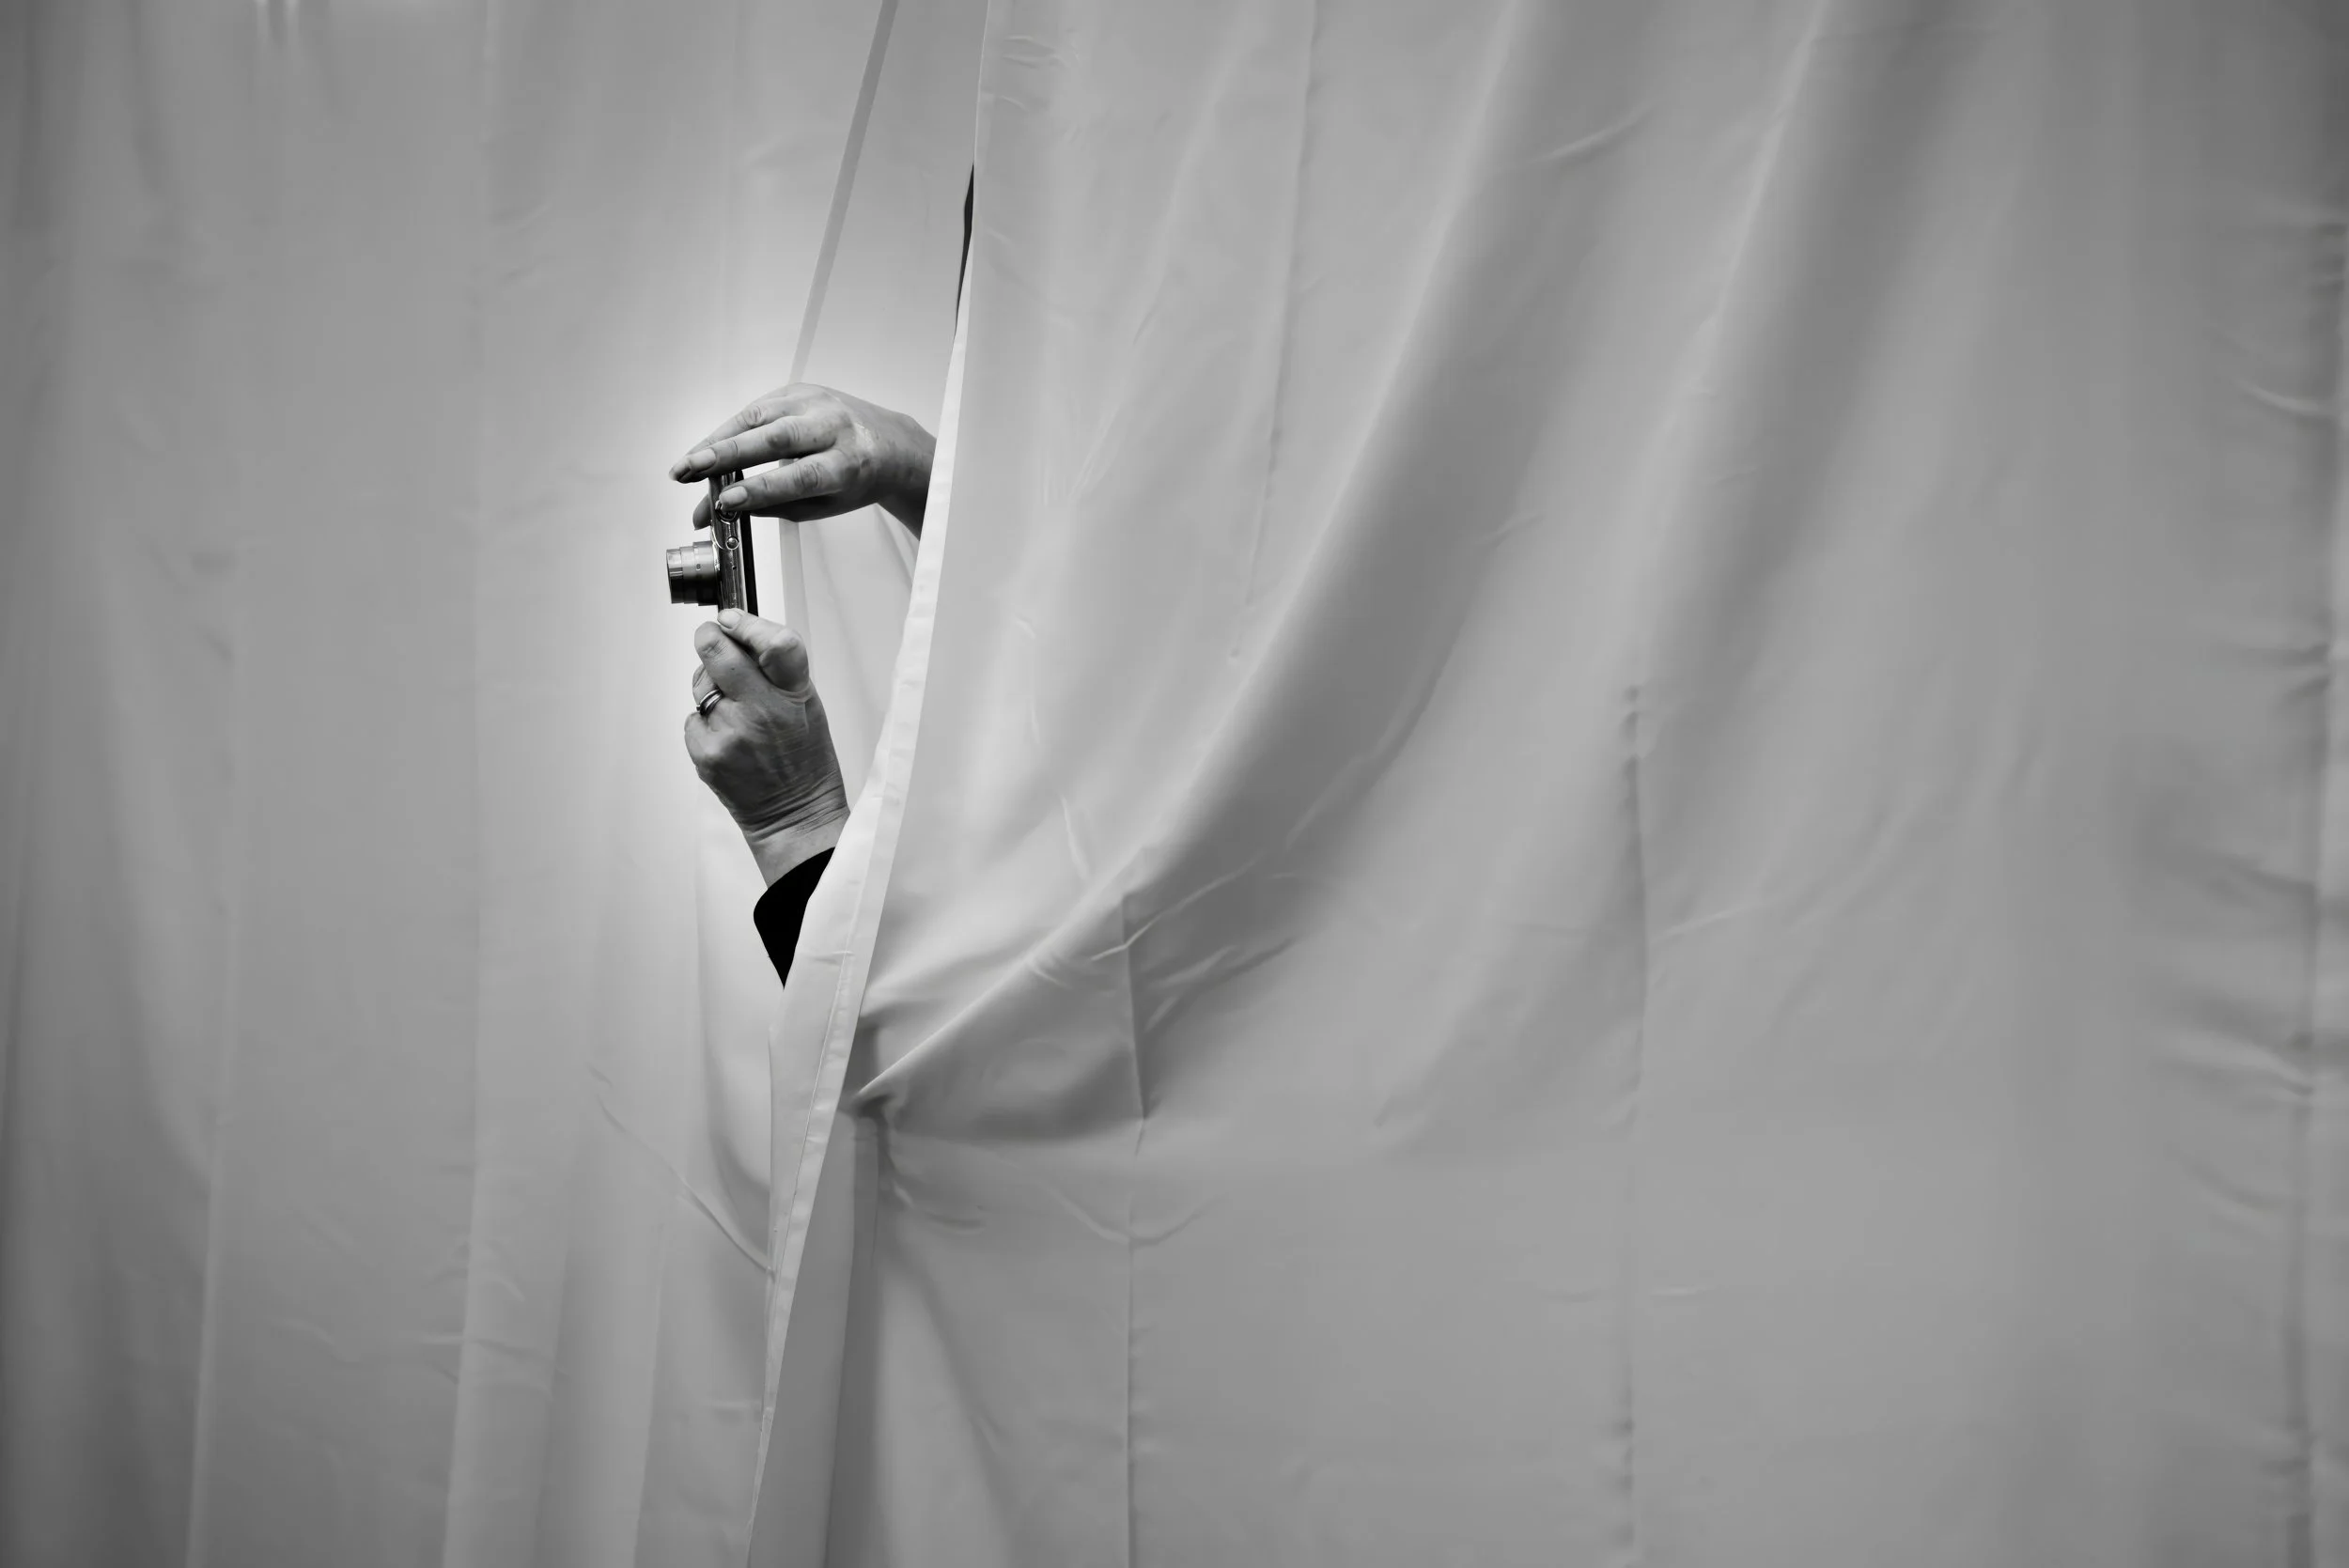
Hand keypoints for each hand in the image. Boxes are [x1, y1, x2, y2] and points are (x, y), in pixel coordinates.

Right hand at [670, 383, 935, 535]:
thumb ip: (776, 506)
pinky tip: (707, 448)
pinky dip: (729, 430)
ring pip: (758, 417)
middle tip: (690, 472)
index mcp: (847, 462)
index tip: (726, 501)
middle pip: (775, 438)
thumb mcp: (824, 504)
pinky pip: (757, 409)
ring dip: (716, 441)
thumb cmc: (856, 479)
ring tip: (686, 466)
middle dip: (726, 455)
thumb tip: (722, 509)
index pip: (800, 476)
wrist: (889, 443)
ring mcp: (816, 402)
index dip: (760, 489)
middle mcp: (833, 426)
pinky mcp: (800, 389)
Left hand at [685, 609, 851, 883]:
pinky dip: (704, 724)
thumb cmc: (804, 762)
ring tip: (734, 712)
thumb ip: (777, 672)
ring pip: (700, 686)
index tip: (733, 618)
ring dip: (709, 688)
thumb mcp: (808, 707)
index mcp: (795, 695)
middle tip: (710, 638)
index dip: (748, 623)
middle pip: (720, 653)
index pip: (776, 643)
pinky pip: (692, 720)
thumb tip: (738, 635)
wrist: (794, 816)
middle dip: (709, 639)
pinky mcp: (708, 754)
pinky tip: (727, 740)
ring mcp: (732, 733)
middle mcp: (764, 711)